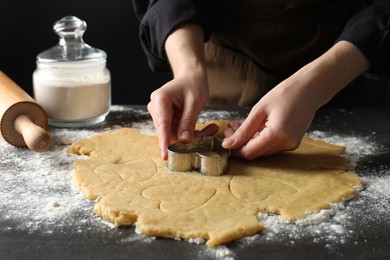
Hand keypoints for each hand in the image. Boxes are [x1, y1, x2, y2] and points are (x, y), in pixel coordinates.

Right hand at [147, 75, 216, 159]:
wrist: (191, 77)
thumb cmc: (193, 84)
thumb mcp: (195, 102)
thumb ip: (188, 121)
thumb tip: (184, 141)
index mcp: (160, 100)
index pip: (162, 124)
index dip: (164, 141)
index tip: (166, 155)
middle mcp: (157, 109)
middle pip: (168, 132)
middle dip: (188, 138)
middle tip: (209, 133)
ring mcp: (161, 116)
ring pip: (175, 135)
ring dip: (194, 136)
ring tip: (212, 128)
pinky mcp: (168, 122)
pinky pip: (179, 133)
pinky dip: (193, 133)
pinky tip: (207, 129)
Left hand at [222, 41, 369, 159]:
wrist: (310, 89)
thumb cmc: (285, 94)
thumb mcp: (259, 110)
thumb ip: (243, 130)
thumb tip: (228, 145)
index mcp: (277, 135)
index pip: (249, 152)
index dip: (235, 148)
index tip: (225, 137)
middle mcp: (286, 144)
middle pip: (255, 153)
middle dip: (240, 143)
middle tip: (230, 128)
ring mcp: (291, 145)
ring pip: (262, 150)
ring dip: (249, 141)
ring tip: (239, 125)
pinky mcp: (292, 143)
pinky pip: (271, 146)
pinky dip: (259, 139)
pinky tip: (253, 128)